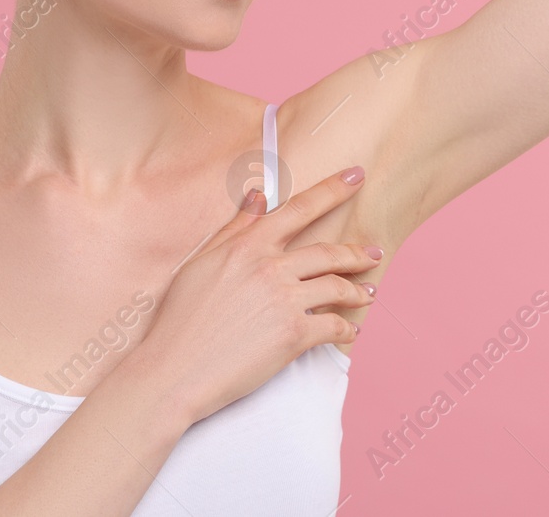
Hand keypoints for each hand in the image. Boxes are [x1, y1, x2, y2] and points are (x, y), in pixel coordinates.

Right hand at [130, 164, 381, 424]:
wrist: (173, 371)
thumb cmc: (179, 320)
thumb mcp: (200, 264)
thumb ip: (234, 229)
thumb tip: (257, 196)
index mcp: (247, 246)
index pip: (298, 209)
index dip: (332, 190)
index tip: (357, 177)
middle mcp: (269, 267)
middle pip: (328, 252)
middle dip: (358, 253)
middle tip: (375, 254)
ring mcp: (284, 300)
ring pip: (337, 287)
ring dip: (359, 291)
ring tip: (369, 294)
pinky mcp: (294, 335)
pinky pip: (334, 325)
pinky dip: (348, 328)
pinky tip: (351, 331)